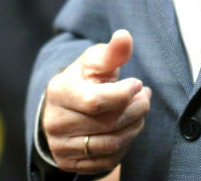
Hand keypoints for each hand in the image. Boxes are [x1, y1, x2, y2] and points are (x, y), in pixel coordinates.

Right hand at [42, 30, 151, 174]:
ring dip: (135, 127)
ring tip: (140, 111)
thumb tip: (124, 36)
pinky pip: (107, 161)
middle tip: (145, 97)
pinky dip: (125, 145)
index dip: (123, 94)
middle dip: (136, 109)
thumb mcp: (95, 62)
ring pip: (111, 144)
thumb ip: (112, 52)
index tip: (137, 84)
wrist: (63, 108)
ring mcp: (61, 146)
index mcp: (59, 92)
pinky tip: (128, 128)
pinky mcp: (69, 163)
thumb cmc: (84, 80)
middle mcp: (55, 122)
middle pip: (107, 123)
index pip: (95, 101)